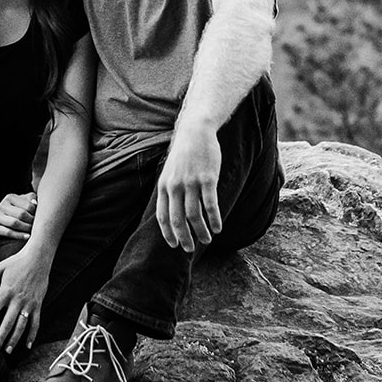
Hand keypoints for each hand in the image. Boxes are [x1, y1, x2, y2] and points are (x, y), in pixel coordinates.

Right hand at [0, 191, 36, 239]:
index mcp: (10, 197)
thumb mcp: (21, 202)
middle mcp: (2, 206)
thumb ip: (30, 199)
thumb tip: (35, 203)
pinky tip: (28, 236)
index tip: (40, 216)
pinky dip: (19, 235)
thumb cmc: (15, 210)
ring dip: (26, 228)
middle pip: (21, 214)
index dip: (35, 212)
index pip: (27, 204)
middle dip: (31, 221)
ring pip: (15, 223)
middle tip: (38, 225)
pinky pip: (9, 232)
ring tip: (34, 231)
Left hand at [0, 242, 50, 352]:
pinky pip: (36, 323)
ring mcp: (29, 304)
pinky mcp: (38, 305)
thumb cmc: (16, 262)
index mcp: (6, 291)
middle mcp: (17, 300)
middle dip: (0, 338)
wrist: (38, 258)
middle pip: (7, 323)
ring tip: (7, 350)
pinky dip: (32, 335)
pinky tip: (27, 345)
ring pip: (21, 326)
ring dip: (14, 339)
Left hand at [156, 119, 222, 250]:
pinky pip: (210, 205)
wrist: (195, 132)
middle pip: (178, 219)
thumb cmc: (183, 154)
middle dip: (184, 237)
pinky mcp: (207, 179)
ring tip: (207, 239)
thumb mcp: (169, 172)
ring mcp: (191, 182)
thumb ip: (169, 191)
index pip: (162, 216)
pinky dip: (214, 219)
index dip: (168, 233)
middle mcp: (175, 186)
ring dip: (201, 231)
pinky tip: (218, 227)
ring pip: (194, 215)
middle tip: (190, 249)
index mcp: (164, 186)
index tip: (174, 245)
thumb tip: (172, 213)